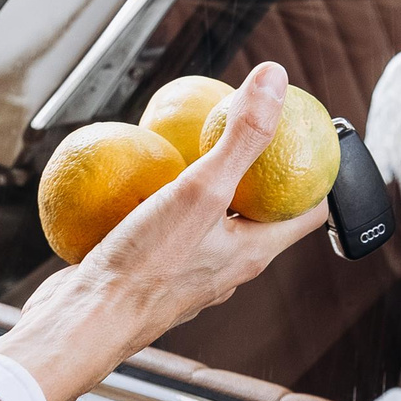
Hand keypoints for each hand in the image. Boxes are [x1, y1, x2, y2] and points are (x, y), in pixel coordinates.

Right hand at [0, 61, 327, 400]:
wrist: (84, 319)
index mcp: (253, 253)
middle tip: (244, 129)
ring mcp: (188, 271)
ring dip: (208, 185)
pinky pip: (167, 228)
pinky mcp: (150, 271)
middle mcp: (227, 266)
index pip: (307, 212)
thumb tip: (276, 81)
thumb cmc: (145, 265)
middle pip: (259, 212)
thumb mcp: (201, 189)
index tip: (309, 137)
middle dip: (257, 173)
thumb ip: (241, 137)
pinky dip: (162, 199)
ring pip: (211, 220)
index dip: (317, 174)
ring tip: (192, 145)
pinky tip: (139, 173)